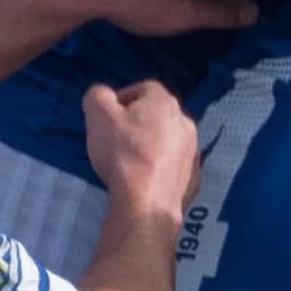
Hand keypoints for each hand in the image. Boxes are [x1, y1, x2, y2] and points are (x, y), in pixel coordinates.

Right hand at [83, 80, 199, 219]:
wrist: (147, 201)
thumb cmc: (122, 152)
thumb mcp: (99, 116)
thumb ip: (97, 97)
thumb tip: (102, 95)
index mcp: (164, 102)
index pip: (143, 89)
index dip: (122, 99)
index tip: (107, 117)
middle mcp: (184, 121)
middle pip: (157, 115)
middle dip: (137, 123)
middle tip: (116, 139)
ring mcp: (192, 150)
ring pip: (168, 140)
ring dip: (151, 145)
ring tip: (130, 161)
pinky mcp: (193, 176)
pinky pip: (174, 165)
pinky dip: (161, 168)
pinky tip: (145, 180)